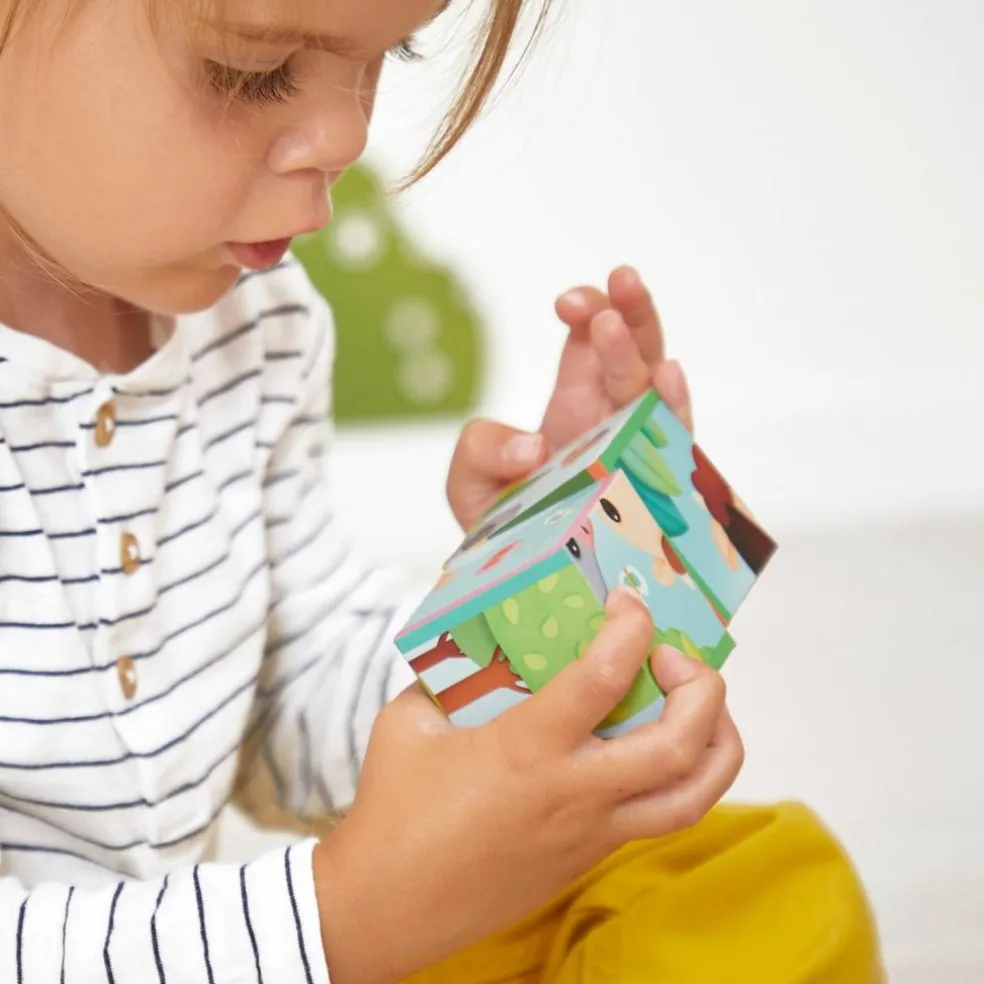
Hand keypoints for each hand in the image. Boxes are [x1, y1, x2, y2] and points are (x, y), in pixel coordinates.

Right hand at [313, 589, 741, 983]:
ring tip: (699, 708)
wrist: (388, 906)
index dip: (630, 628)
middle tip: (672, 659)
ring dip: (717, 743)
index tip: (628, 604)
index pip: (604, 677)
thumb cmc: (393, 809)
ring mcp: (590, 833)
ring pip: (693, 796)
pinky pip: (659, 818)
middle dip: (702, 689)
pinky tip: (653, 748)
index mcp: (526, 749)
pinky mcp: (589, 859)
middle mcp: (574, 793)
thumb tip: (480, 646)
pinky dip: (679, 775)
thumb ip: (450, 677)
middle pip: (681, 744)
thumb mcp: (410, 721)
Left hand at [447, 267, 693, 530]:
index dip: (590, 312)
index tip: (567, 304)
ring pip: (656, 389)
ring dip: (645, 347)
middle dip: (628, 311)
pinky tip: (667, 377)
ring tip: (623, 317)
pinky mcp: (653, 493)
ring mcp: (637, 453)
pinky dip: (672, 409)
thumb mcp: (470, 487)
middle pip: (634, 353)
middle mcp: (613, 423)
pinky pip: (673, 446)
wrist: (525, 590)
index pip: (591, 345)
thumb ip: (479, 452)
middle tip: (618, 280)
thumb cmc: (506, 535)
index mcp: (576, 408)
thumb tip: (533, 447)